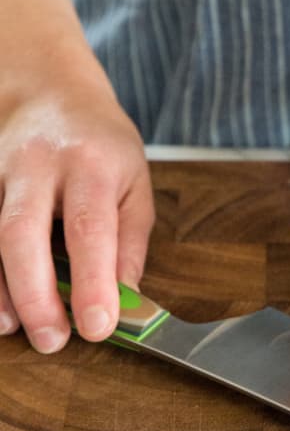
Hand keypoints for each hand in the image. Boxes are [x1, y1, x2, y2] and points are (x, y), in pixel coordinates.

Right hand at [0, 79, 154, 351]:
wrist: (49, 90)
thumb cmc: (101, 144)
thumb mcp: (135, 181)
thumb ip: (131, 240)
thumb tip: (127, 298)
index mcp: (91, 162)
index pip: (90, 228)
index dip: (93, 281)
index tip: (98, 326)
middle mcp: (38, 163)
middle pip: (22, 232)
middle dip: (35, 293)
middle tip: (53, 340)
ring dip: (0, 289)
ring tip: (18, 329)